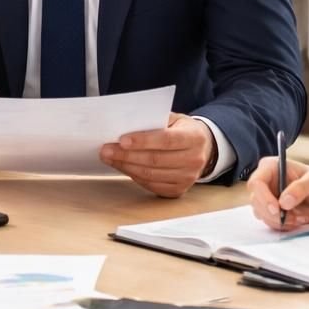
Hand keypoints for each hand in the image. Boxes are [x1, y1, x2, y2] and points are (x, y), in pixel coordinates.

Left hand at [100, 113, 214, 197]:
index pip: (166, 140)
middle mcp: (194, 159)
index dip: (143, 141)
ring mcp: (188, 178)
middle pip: (155, 160)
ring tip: (110, 158)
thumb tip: (125, 125)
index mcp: (194, 137)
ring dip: (126, 167)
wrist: (203, 148)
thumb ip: (155, 120)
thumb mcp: (174, 118)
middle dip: (127, 155)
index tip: (121, 140)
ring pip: (151, 175)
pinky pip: (152, 185)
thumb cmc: (182, 130)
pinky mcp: (179, 190)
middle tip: (106, 150)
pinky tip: (123, 167)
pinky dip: (134, 176)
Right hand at [245, 158, 308, 228]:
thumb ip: (300, 188)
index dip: (264, 197)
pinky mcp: (272, 211)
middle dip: (273, 214)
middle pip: (256, 201)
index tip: (277, 209)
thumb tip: (284, 201)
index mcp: (271, 167)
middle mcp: (266, 182)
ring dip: (280, 221)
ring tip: (300, 218)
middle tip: (293, 219)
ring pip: (261, 214)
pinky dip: (284, 225)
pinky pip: (270, 222)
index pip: (257, 182)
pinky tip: (298, 220)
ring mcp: (267, 198)